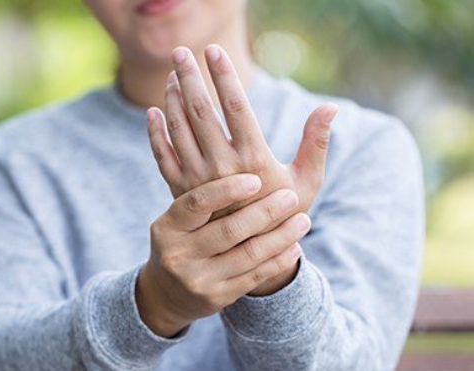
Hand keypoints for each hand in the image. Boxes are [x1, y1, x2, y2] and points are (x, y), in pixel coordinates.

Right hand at [136, 174, 310, 337]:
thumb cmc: (181, 241)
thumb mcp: (177, 219)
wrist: (168, 292)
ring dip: (281, 236)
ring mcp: (198, 279)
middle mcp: (179, 254)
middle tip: (290, 197)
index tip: (255, 180)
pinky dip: (278, 260)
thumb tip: (238, 160)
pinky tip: (294, 246)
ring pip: (248, 254)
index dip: (226, 190)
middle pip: (228, 230)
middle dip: (265, 212)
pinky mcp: (217, 297)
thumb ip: (202, 194)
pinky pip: (255, 275)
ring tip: (303, 220)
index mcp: (168, 226)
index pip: (197, 203)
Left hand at [146, 44, 337, 294]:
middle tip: (182, 51)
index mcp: (254, 160)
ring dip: (174, 99)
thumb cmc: (284, 214)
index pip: (235, 107)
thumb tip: (330, 107)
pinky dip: (156, 133)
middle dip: (190, 77)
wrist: (251, 255)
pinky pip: (163, 157)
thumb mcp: (307, 181)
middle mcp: (222, 168)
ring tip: (173, 75)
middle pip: (201, 112)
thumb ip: (316, 142)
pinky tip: (154, 112)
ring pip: (180, 130)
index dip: (224, 76)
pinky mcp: (182, 192)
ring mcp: (198, 180)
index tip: (214, 51)